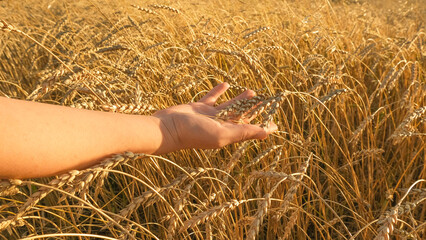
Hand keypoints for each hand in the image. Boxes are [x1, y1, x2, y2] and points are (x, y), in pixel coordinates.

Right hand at [153, 83, 276, 153]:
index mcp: (228, 133)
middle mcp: (220, 125)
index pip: (250, 129)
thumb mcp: (222, 133)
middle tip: (267, 101)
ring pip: (229, 105)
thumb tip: (267, 132)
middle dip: (254, 110)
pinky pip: (212, 97)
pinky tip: (225, 84)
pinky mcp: (199, 107)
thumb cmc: (194, 134)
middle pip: (242, 116)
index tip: (275, 123)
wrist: (168, 128)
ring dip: (241, 99)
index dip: (263, 125)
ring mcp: (209, 116)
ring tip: (252, 92)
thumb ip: (244, 132)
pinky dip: (219, 91)